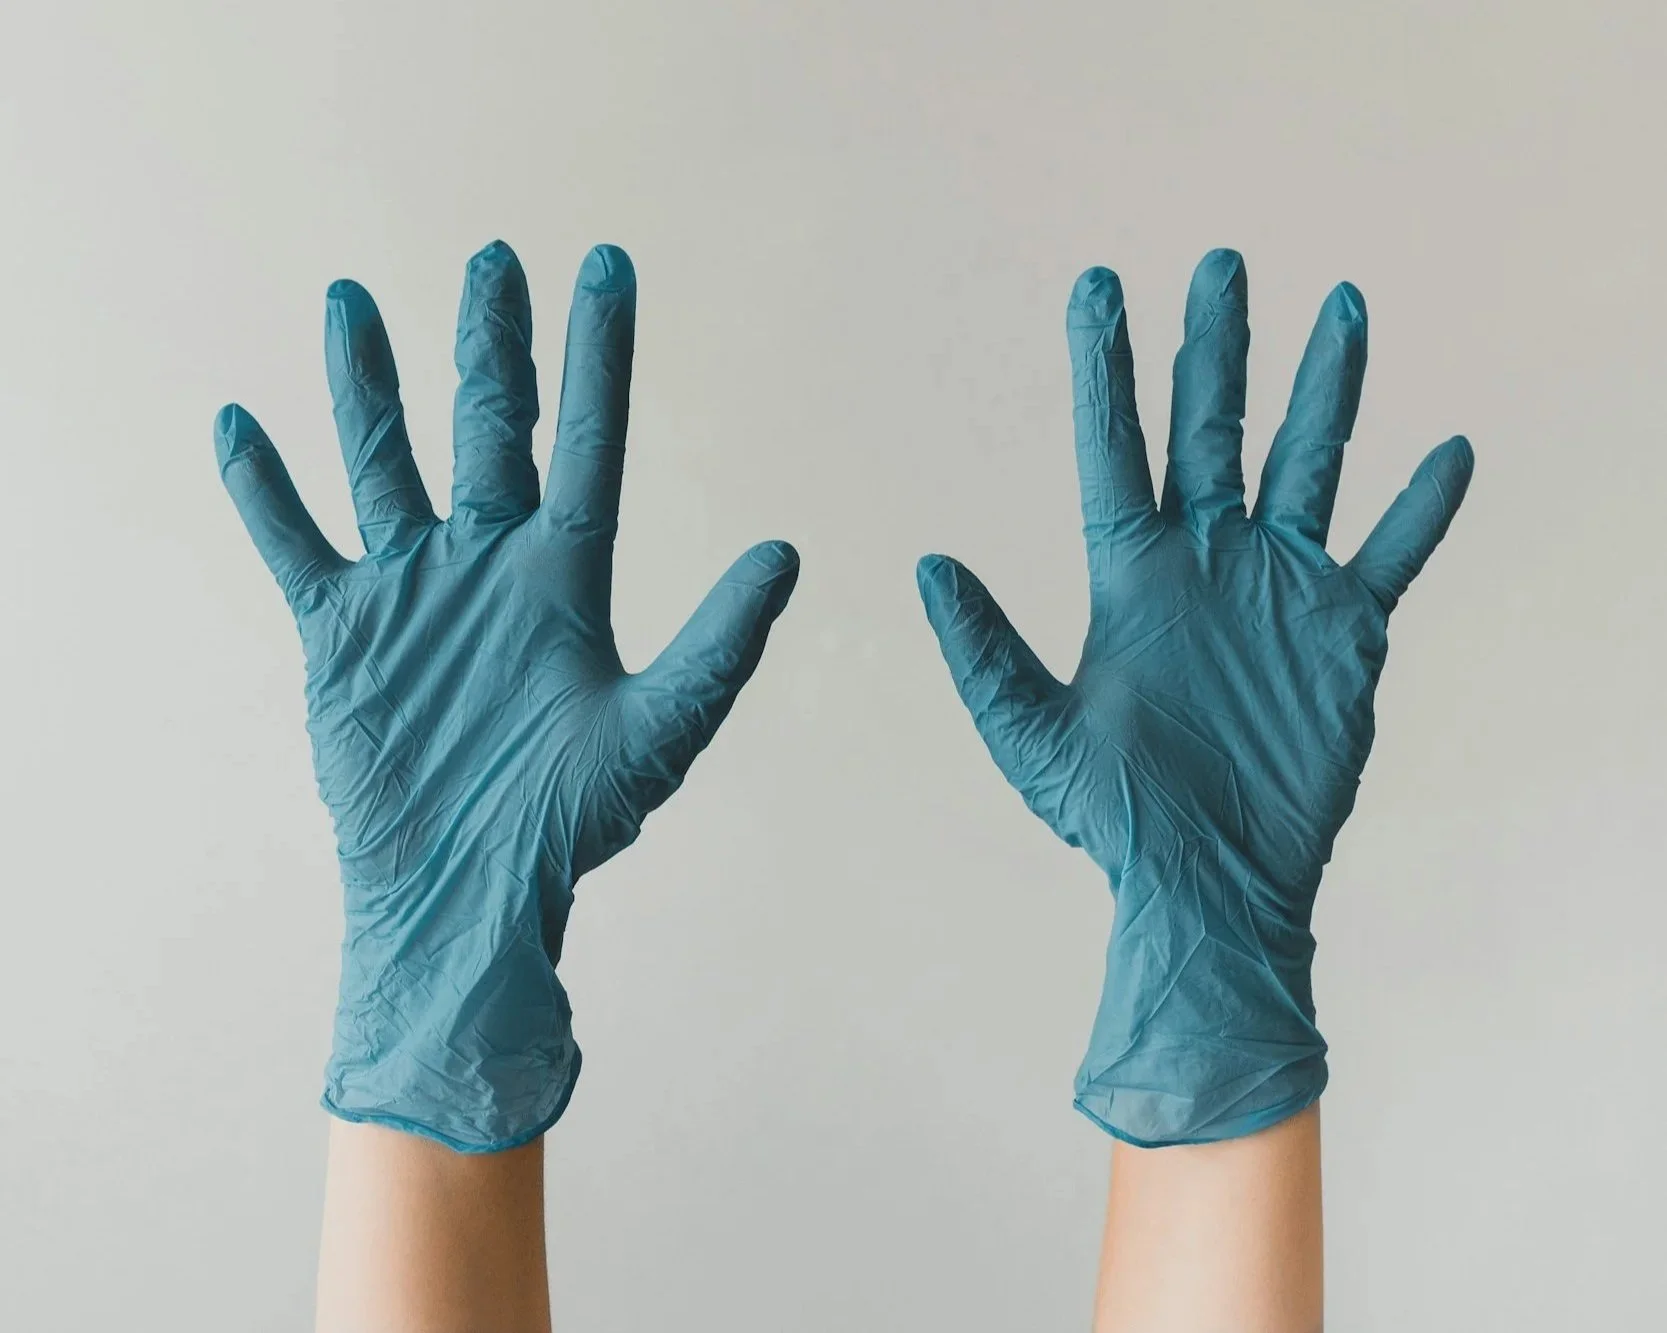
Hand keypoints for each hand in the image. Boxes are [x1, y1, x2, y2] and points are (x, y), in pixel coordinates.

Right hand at [216, 241, 798, 1150]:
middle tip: (493, 259)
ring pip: (384, 461)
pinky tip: (238, 424)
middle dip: (491, 345)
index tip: (608, 267)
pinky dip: (264, 489)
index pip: (588, 438)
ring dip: (366, 386)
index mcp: (567, 575)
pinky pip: (294, 543)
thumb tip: (785, 551)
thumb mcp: (661, 727)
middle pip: (489, 427)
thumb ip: (722, 642)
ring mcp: (414, 590)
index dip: (600, 355)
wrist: (467, 892)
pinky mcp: (342, 631)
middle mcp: (490, 564)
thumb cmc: (569, 824)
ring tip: (352, 300)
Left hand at [917, 249, 1471, 1144]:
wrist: (1209, 883)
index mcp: (1130, 576)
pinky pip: (1390, 555)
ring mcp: (1276, 591)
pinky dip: (1420, 508)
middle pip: (1212, 431)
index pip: (1115, 448)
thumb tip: (927, 564)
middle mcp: (1204, 563)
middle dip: (1216, 348)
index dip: (1108, 369)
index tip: (1098, 286)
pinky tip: (1446, 451)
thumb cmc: (1114, 821)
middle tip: (1219, 264)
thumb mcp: (1031, 735)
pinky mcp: (1343, 634)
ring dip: (1324, 390)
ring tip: (1340, 307)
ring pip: (1306, 465)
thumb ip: (983, 650)